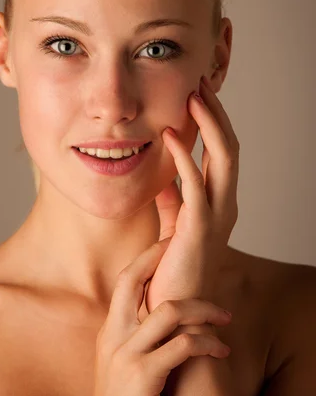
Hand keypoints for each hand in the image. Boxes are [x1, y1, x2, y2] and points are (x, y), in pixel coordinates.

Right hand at [87, 239, 231, 395]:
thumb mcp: (121, 364)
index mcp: (110, 331)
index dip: (147, 257)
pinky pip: (184, 346)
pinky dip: (208, 344)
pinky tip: (221, 351)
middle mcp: (114, 336)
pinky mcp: (144, 376)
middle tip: (186, 249)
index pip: (125, 280)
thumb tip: (160, 316)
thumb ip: (134, 337)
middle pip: (132, 278)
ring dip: (204, 309)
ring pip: (169, 310)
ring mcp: (127, 354)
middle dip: (160, 256)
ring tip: (224, 316)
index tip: (169, 244)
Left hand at [145, 75, 239, 321]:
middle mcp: (225, 205)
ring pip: (225, 159)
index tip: (197, 93)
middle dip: (217, 113)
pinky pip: (196, 186)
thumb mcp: (173, 225)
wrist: (175, 312)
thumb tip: (164, 177)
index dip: (214, 121)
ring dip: (210, 124)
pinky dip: (183, 158)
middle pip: (230, 147)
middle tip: (200, 82)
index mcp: (219, 202)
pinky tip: (166, 136)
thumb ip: (172, 199)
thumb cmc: (171, 269)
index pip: (223, 152)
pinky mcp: (199, 229)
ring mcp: (217, 216)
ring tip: (193, 96)